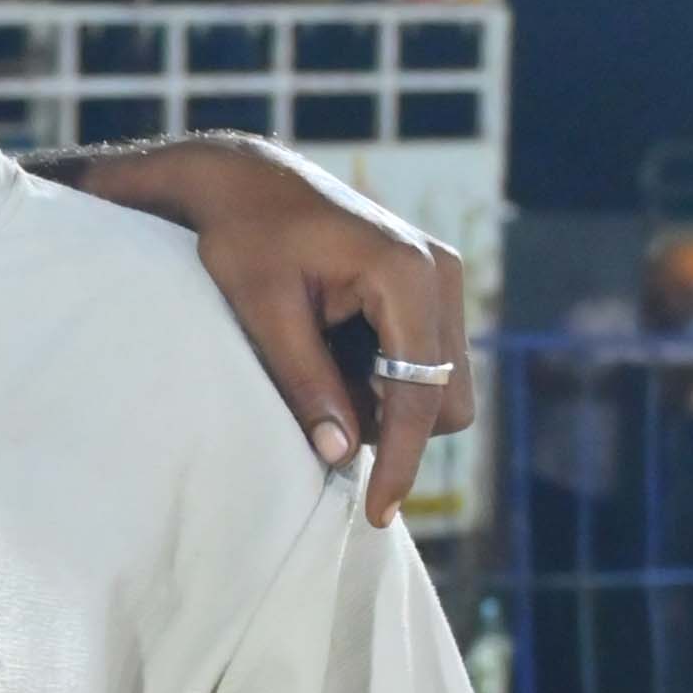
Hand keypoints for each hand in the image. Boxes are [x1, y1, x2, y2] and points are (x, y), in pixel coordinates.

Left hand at [174, 141, 475, 526]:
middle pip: (448, 400)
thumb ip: (306, 382)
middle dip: (392, 426)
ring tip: (319, 368)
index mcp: (407, 273)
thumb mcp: (263, 312)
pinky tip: (334, 351)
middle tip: (320, 413)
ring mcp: (443, 277)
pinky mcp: (432, 286)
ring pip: (441, 386)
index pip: (420, 393)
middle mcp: (441, 273)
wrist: (247, 181)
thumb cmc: (245, 238)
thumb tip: (339, 455)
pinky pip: (426, 361)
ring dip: (385, 403)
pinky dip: (384, 378)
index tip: (378, 511)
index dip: (400, 459)